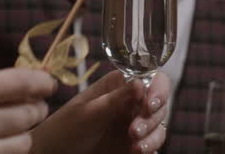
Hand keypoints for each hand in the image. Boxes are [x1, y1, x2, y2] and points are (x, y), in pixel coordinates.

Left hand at [33, 70, 170, 153]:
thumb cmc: (65, 129)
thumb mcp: (90, 112)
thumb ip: (117, 98)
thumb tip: (141, 82)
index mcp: (119, 85)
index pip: (151, 79)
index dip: (157, 90)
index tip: (150, 105)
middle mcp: (130, 102)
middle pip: (159, 104)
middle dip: (152, 118)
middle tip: (133, 132)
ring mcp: (133, 123)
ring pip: (158, 126)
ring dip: (152, 136)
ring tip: (135, 147)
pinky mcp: (134, 144)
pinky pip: (153, 144)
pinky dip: (151, 148)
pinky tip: (139, 153)